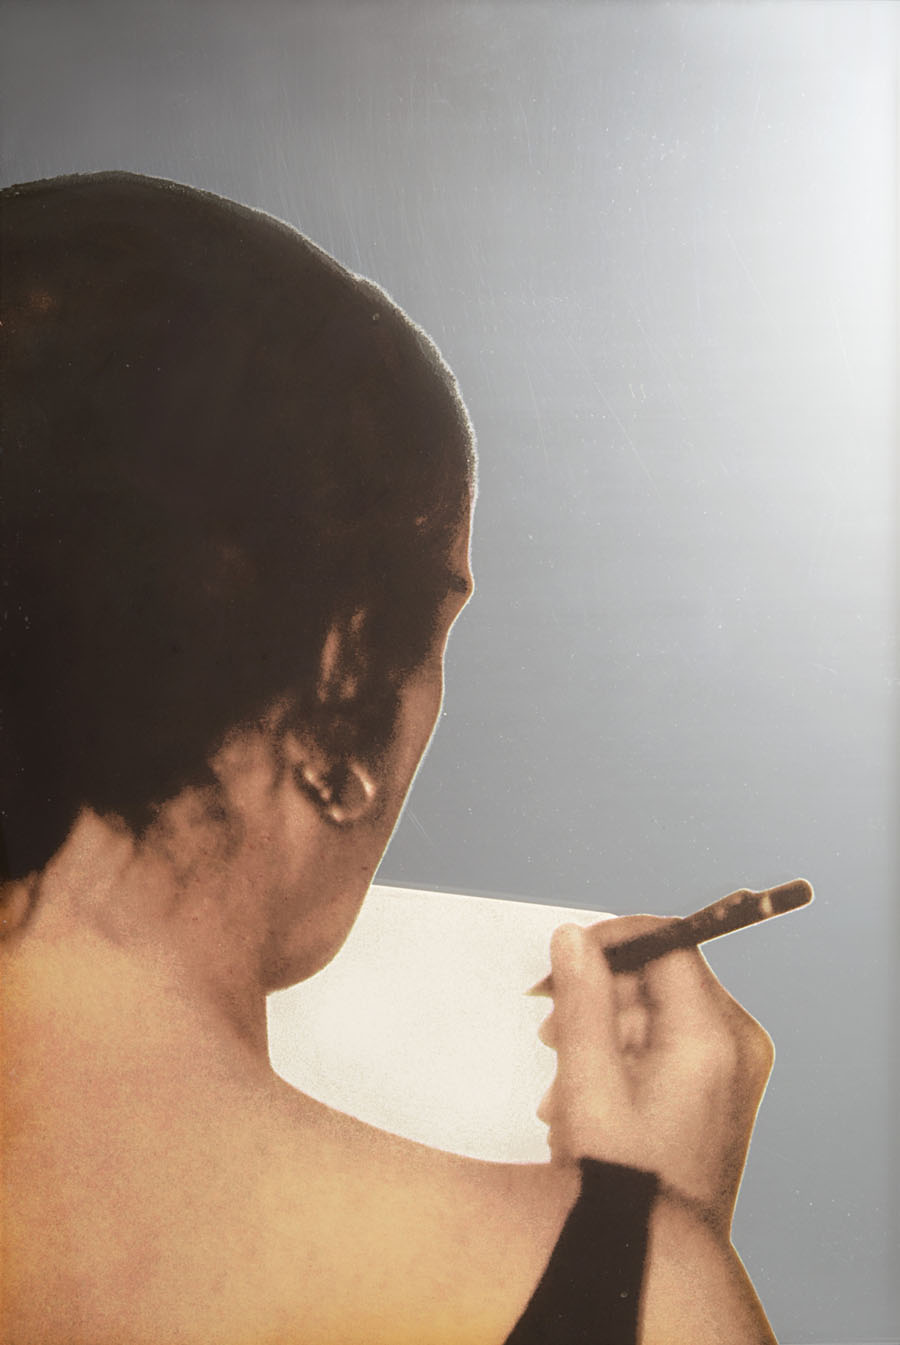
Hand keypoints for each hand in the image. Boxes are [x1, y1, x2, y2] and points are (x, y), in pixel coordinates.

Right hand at [538, 917, 773, 1234]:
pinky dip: (626, 1055)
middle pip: (663, 979)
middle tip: (547, 1030)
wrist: (660, 1261)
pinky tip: (584, 1095)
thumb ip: (582, 1001)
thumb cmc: (621, 1179)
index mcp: (711, 1038)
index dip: (612, 941)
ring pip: (661, 1013)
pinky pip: (672, 1045)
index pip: (668, 946)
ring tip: (559, 1079)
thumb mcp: (589, 1083)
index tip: (563, 957)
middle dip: (600, 994)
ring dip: (604, 1029)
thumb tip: (573, 936)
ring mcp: (734, 1072)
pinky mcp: (721, 1092)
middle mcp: (737, 1046)